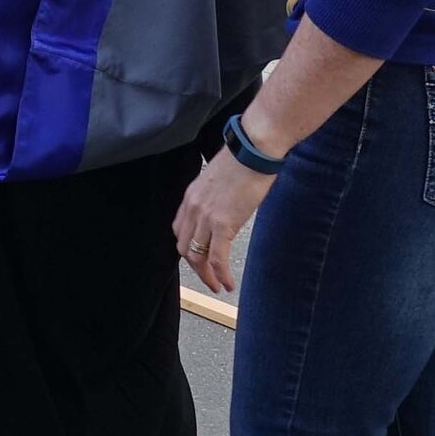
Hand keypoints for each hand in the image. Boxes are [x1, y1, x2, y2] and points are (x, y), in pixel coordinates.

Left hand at [172, 146, 269, 299]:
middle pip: (185, 248)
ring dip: (207, 276)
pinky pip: (217, 258)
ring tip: (218, 286)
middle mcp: (193, 208)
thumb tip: (227, 207)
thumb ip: (217, 196)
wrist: (254, 149)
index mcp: (191, 196)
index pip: (180, 230)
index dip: (188, 248)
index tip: (199, 258)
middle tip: (208, 279)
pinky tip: (228, 283)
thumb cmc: (245, 159)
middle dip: (196, 268)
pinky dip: (220, 275)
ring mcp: (206, 217)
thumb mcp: (221, 179)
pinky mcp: (223, 224)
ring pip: (198, 257)